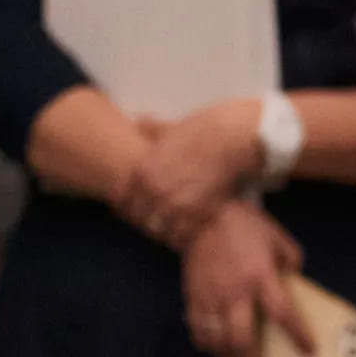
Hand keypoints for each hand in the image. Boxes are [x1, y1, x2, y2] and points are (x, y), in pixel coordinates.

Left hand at [120, 99, 262, 247]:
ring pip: (159, 230)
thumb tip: (138, 121)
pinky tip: (188, 228)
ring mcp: (175, 204)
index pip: (122, 201)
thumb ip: (150, 130)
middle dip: (146, 219)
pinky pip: (182, 235)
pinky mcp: (198, 214)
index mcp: (142, 171)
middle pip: (139, 218)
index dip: (129, 205)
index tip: (139, 206)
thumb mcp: (170, 128)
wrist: (234, 138)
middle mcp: (154, 190)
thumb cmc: (203, 130)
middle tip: (157, 218)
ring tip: (173, 225)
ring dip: (164, 229)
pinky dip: (183, 235)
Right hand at [180, 198, 305, 356]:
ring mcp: (211, 297)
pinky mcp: (193, 297)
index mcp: (261, 276)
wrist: (202, 215)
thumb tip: (294, 285)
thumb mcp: (278, 239)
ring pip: (218, 341)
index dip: (298, 337)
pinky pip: (198, 330)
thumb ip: (291, 263)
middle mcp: (235, 291)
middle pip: (243, 340)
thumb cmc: (244, 226)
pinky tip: (215, 347)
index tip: (308, 351)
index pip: (283, 314)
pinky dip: (207, 344)